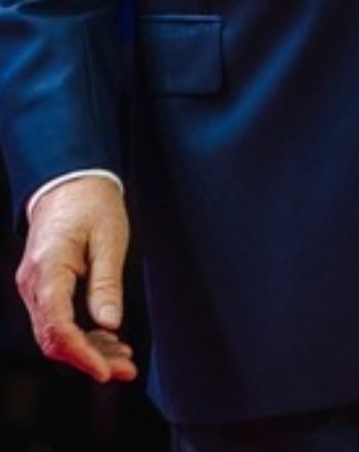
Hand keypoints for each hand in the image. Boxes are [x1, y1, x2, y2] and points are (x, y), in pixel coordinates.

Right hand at [18, 176, 134, 383]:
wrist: (69, 184)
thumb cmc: (92, 206)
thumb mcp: (110, 239)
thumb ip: (107, 282)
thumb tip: (109, 323)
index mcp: (48, 270)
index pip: (58, 326)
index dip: (81, 353)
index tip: (107, 371)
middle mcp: (33, 284)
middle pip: (53, 338)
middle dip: (88, 359)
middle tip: (127, 371)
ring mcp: (34, 288)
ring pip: (55, 334)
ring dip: (87, 351)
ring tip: (125, 360)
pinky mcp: (43, 289)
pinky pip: (57, 322)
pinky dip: (81, 336)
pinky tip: (109, 341)